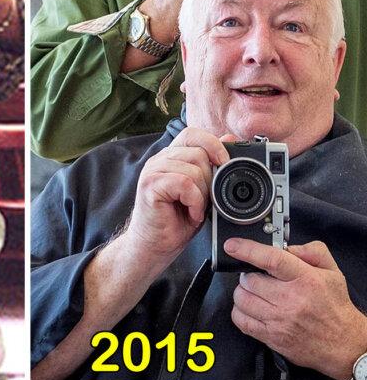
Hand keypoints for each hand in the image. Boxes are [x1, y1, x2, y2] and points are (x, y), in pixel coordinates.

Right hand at [121, 127, 231, 264]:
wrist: (155, 245)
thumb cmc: (177, 220)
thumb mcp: (203, 191)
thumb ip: (212, 166)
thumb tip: (229, 139)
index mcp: (172, 157)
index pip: (193, 134)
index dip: (212, 144)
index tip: (225, 163)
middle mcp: (160, 160)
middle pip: (198, 153)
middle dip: (211, 179)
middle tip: (205, 200)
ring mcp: (153, 171)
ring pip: (193, 169)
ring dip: (203, 194)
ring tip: (196, 208)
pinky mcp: (150, 185)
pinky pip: (184, 183)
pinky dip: (195, 201)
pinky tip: (191, 213)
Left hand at [230, 239, 366, 379]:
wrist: (345, 344)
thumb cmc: (335, 307)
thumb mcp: (332, 272)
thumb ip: (311, 252)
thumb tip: (287, 246)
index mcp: (306, 280)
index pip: (272, 260)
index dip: (248, 250)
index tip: (233, 246)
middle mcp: (291, 300)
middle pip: (250, 280)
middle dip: (249, 275)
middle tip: (259, 278)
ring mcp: (280, 320)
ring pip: (242, 298)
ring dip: (244, 293)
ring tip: (256, 293)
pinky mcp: (271, 337)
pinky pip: (241, 320)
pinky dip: (240, 312)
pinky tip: (252, 309)